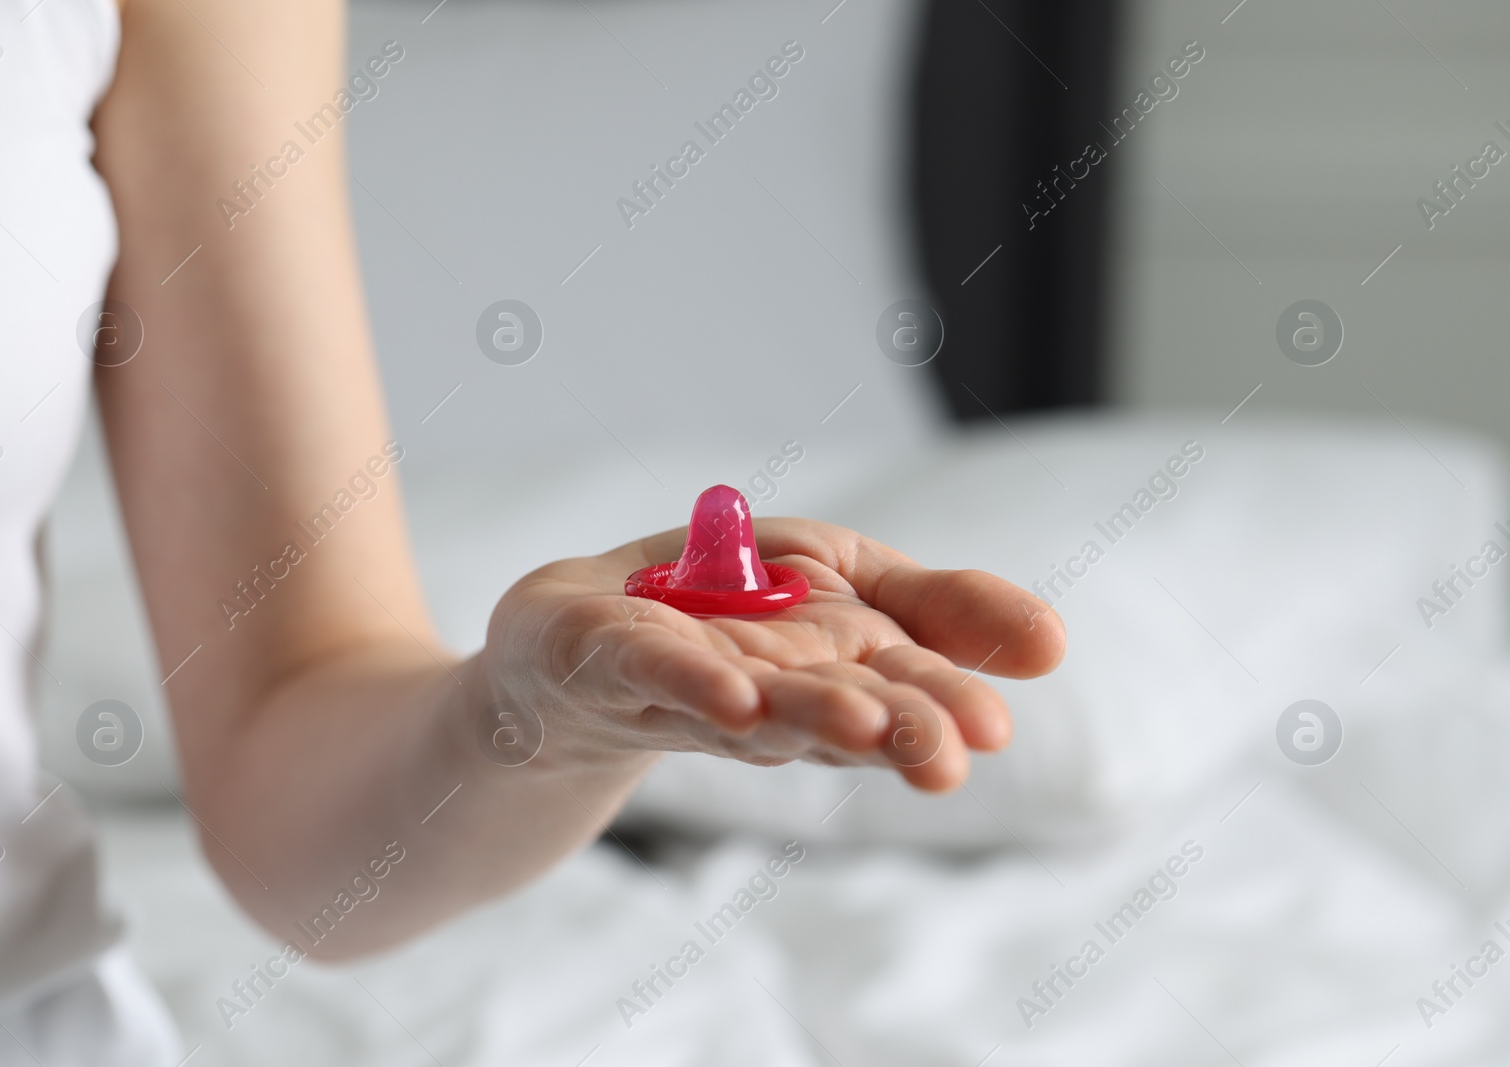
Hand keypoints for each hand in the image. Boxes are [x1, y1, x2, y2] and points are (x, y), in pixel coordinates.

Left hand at [473, 518, 1065, 792]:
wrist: (571, 639)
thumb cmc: (718, 607)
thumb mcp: (840, 577)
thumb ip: (936, 606)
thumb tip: (1054, 643)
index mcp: (832, 672)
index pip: (899, 692)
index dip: (941, 707)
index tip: (993, 728)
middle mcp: (768, 698)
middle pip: (837, 716)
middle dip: (891, 729)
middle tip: (947, 756)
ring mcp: (685, 689)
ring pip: (757, 710)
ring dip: (812, 719)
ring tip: (866, 727)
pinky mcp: (606, 662)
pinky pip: (652, 673)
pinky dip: (694, 685)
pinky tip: (737, 699)